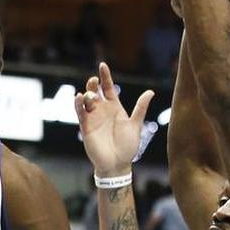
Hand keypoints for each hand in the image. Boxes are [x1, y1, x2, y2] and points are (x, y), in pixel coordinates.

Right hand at [75, 62, 154, 176]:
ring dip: (86, 94)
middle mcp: (102, 110)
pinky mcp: (86, 126)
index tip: (102, 65)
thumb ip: (140, 108)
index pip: (108, 88)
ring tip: (90, 94)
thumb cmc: (128, 146)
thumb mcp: (135, 124)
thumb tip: (151, 91)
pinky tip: (79, 97)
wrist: (117, 164)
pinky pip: (80, 113)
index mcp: (115, 107)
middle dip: (93, 83)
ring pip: (86, 100)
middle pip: (95, 91)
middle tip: (94, 79)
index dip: (105, 76)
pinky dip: (78, 104)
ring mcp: (93, 118)